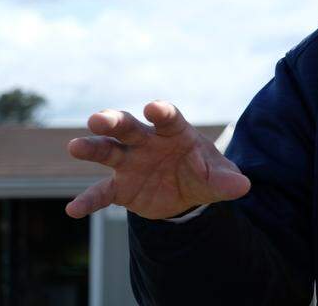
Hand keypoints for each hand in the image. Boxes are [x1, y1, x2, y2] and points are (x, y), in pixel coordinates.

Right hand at [65, 100, 249, 219]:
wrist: (187, 193)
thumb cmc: (204, 173)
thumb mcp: (219, 179)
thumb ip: (228, 181)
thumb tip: (243, 186)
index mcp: (174, 132)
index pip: (168, 118)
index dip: (161, 112)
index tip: (153, 108)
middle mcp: (147, 141)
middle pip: (128, 127)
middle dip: (113, 121)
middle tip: (98, 119)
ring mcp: (130, 162)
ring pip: (108, 150)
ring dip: (92, 148)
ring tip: (75, 146)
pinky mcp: (120, 186)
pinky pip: (101, 192)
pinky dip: (88, 200)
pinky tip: (74, 210)